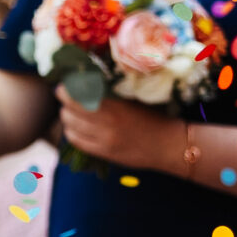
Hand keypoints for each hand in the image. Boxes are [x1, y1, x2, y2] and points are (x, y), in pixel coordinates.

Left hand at [53, 85, 182, 174]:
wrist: (171, 145)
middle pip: (69, 110)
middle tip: (70, 98)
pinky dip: (72, 132)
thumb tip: (84, 83)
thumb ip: (110, 93)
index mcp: (116, 106)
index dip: (67, 89)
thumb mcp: (134, 100)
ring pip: (69, 126)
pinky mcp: (104, 153)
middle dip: (66, 102)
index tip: (66, 84)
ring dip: (68, 117)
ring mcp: (104, 140)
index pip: (79, 95)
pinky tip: (78, 128)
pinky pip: (76, 141)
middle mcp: (107, 123)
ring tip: (74, 113)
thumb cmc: (155, 117)